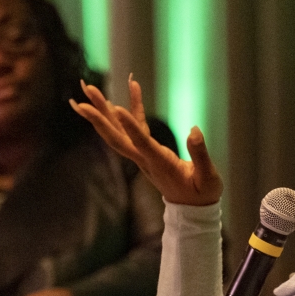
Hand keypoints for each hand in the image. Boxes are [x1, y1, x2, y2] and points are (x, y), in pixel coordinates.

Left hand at [71, 76, 222, 205]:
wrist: (192, 210)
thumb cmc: (202, 193)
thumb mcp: (208, 177)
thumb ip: (200, 154)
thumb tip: (194, 130)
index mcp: (161, 164)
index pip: (141, 144)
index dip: (130, 127)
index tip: (117, 109)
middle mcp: (145, 159)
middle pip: (116, 137)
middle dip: (99, 116)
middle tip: (86, 92)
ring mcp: (143, 155)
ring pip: (118, 132)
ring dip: (103, 110)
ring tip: (90, 88)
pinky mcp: (148, 150)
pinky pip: (136, 126)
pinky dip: (132, 106)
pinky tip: (133, 85)